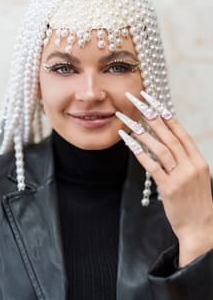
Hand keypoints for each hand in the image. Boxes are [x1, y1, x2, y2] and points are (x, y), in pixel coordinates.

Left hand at [117, 90, 212, 266]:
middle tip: (139, 101)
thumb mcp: (197, 177)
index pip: (181, 132)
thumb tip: (168, 143)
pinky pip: (152, 165)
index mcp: (199, 160)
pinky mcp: (169, 188)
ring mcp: (180, 176)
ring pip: (160, 147)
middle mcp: (191, 165)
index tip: (155, 101)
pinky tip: (129, 140)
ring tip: (129, 118)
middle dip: (152, 116)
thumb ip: (185, 160)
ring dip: (143, 131)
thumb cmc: (196, 202)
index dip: (167, 115)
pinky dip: (139, 151)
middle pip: (169, 135)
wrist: (201, 228)